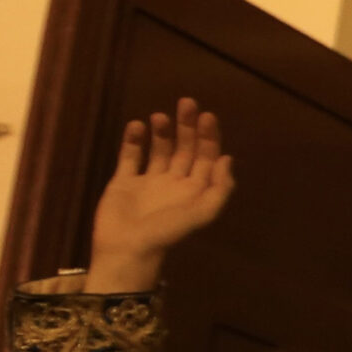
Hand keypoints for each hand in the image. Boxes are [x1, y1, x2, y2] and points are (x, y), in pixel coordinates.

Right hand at [86, 99, 236, 292]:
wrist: (127, 249)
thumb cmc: (166, 231)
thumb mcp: (201, 212)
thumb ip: (218, 188)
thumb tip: (227, 158)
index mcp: (194, 190)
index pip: (206, 158)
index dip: (209, 137)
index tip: (207, 115)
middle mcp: (174, 183)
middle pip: (185, 149)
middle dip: (187, 127)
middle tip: (187, 103)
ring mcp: (148, 182)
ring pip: (159, 150)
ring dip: (162, 132)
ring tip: (159, 116)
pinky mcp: (124, 182)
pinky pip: (130, 157)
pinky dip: (134, 140)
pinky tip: (137, 126)